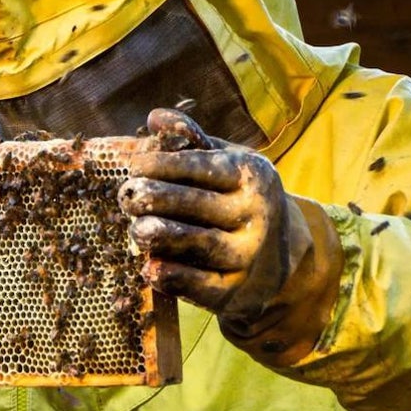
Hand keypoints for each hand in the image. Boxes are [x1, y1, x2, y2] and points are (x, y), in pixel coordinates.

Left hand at [118, 109, 338, 362]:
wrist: (283, 259)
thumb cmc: (239, 198)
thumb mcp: (227, 163)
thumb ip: (190, 140)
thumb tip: (154, 118)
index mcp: (252, 176)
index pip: (198, 166)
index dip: (159, 165)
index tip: (134, 166)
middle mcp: (256, 214)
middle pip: (191, 203)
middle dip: (150, 198)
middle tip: (126, 197)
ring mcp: (249, 255)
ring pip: (193, 242)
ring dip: (155, 234)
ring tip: (135, 228)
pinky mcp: (237, 292)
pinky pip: (198, 285)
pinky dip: (169, 276)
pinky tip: (149, 267)